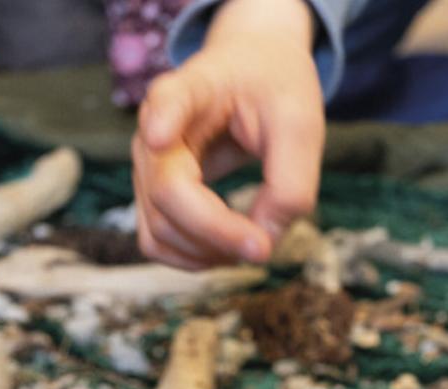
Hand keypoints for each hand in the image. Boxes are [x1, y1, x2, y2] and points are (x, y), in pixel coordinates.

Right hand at [133, 0, 323, 267]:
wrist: (251, 72)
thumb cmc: (273, 90)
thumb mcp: (300, 124)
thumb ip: (291, 183)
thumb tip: (264, 241)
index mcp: (191, 89)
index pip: (167, 102)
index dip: (161, 120)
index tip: (158, 133)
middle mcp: (153, 129)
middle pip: (167, 197)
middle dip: (217, 233)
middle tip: (266, 246)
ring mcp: (146, 167)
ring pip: (158, 231)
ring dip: (207, 253)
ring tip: (253, 244)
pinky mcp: (151, 196)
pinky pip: (158, 243)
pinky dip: (195, 258)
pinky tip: (231, 248)